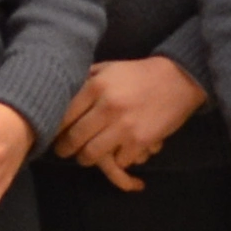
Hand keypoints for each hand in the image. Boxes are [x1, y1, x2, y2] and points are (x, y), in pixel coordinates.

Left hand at [53, 56, 206, 181]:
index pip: (64, 115)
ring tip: (85, 156)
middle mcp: (107, 106)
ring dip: (86, 158)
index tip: (51, 134)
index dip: (54, 128)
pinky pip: (118, 161)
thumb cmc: (139, 74)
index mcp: (96, 86)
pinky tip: (116, 154)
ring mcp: (124, 126)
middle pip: (74, 138)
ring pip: (91, 154)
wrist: (178, 79)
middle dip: (65, 149)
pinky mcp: (140, 141)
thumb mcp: (109, 68)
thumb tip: (61, 92)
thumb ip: (86, 79)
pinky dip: (116, 160)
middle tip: (64, 151)